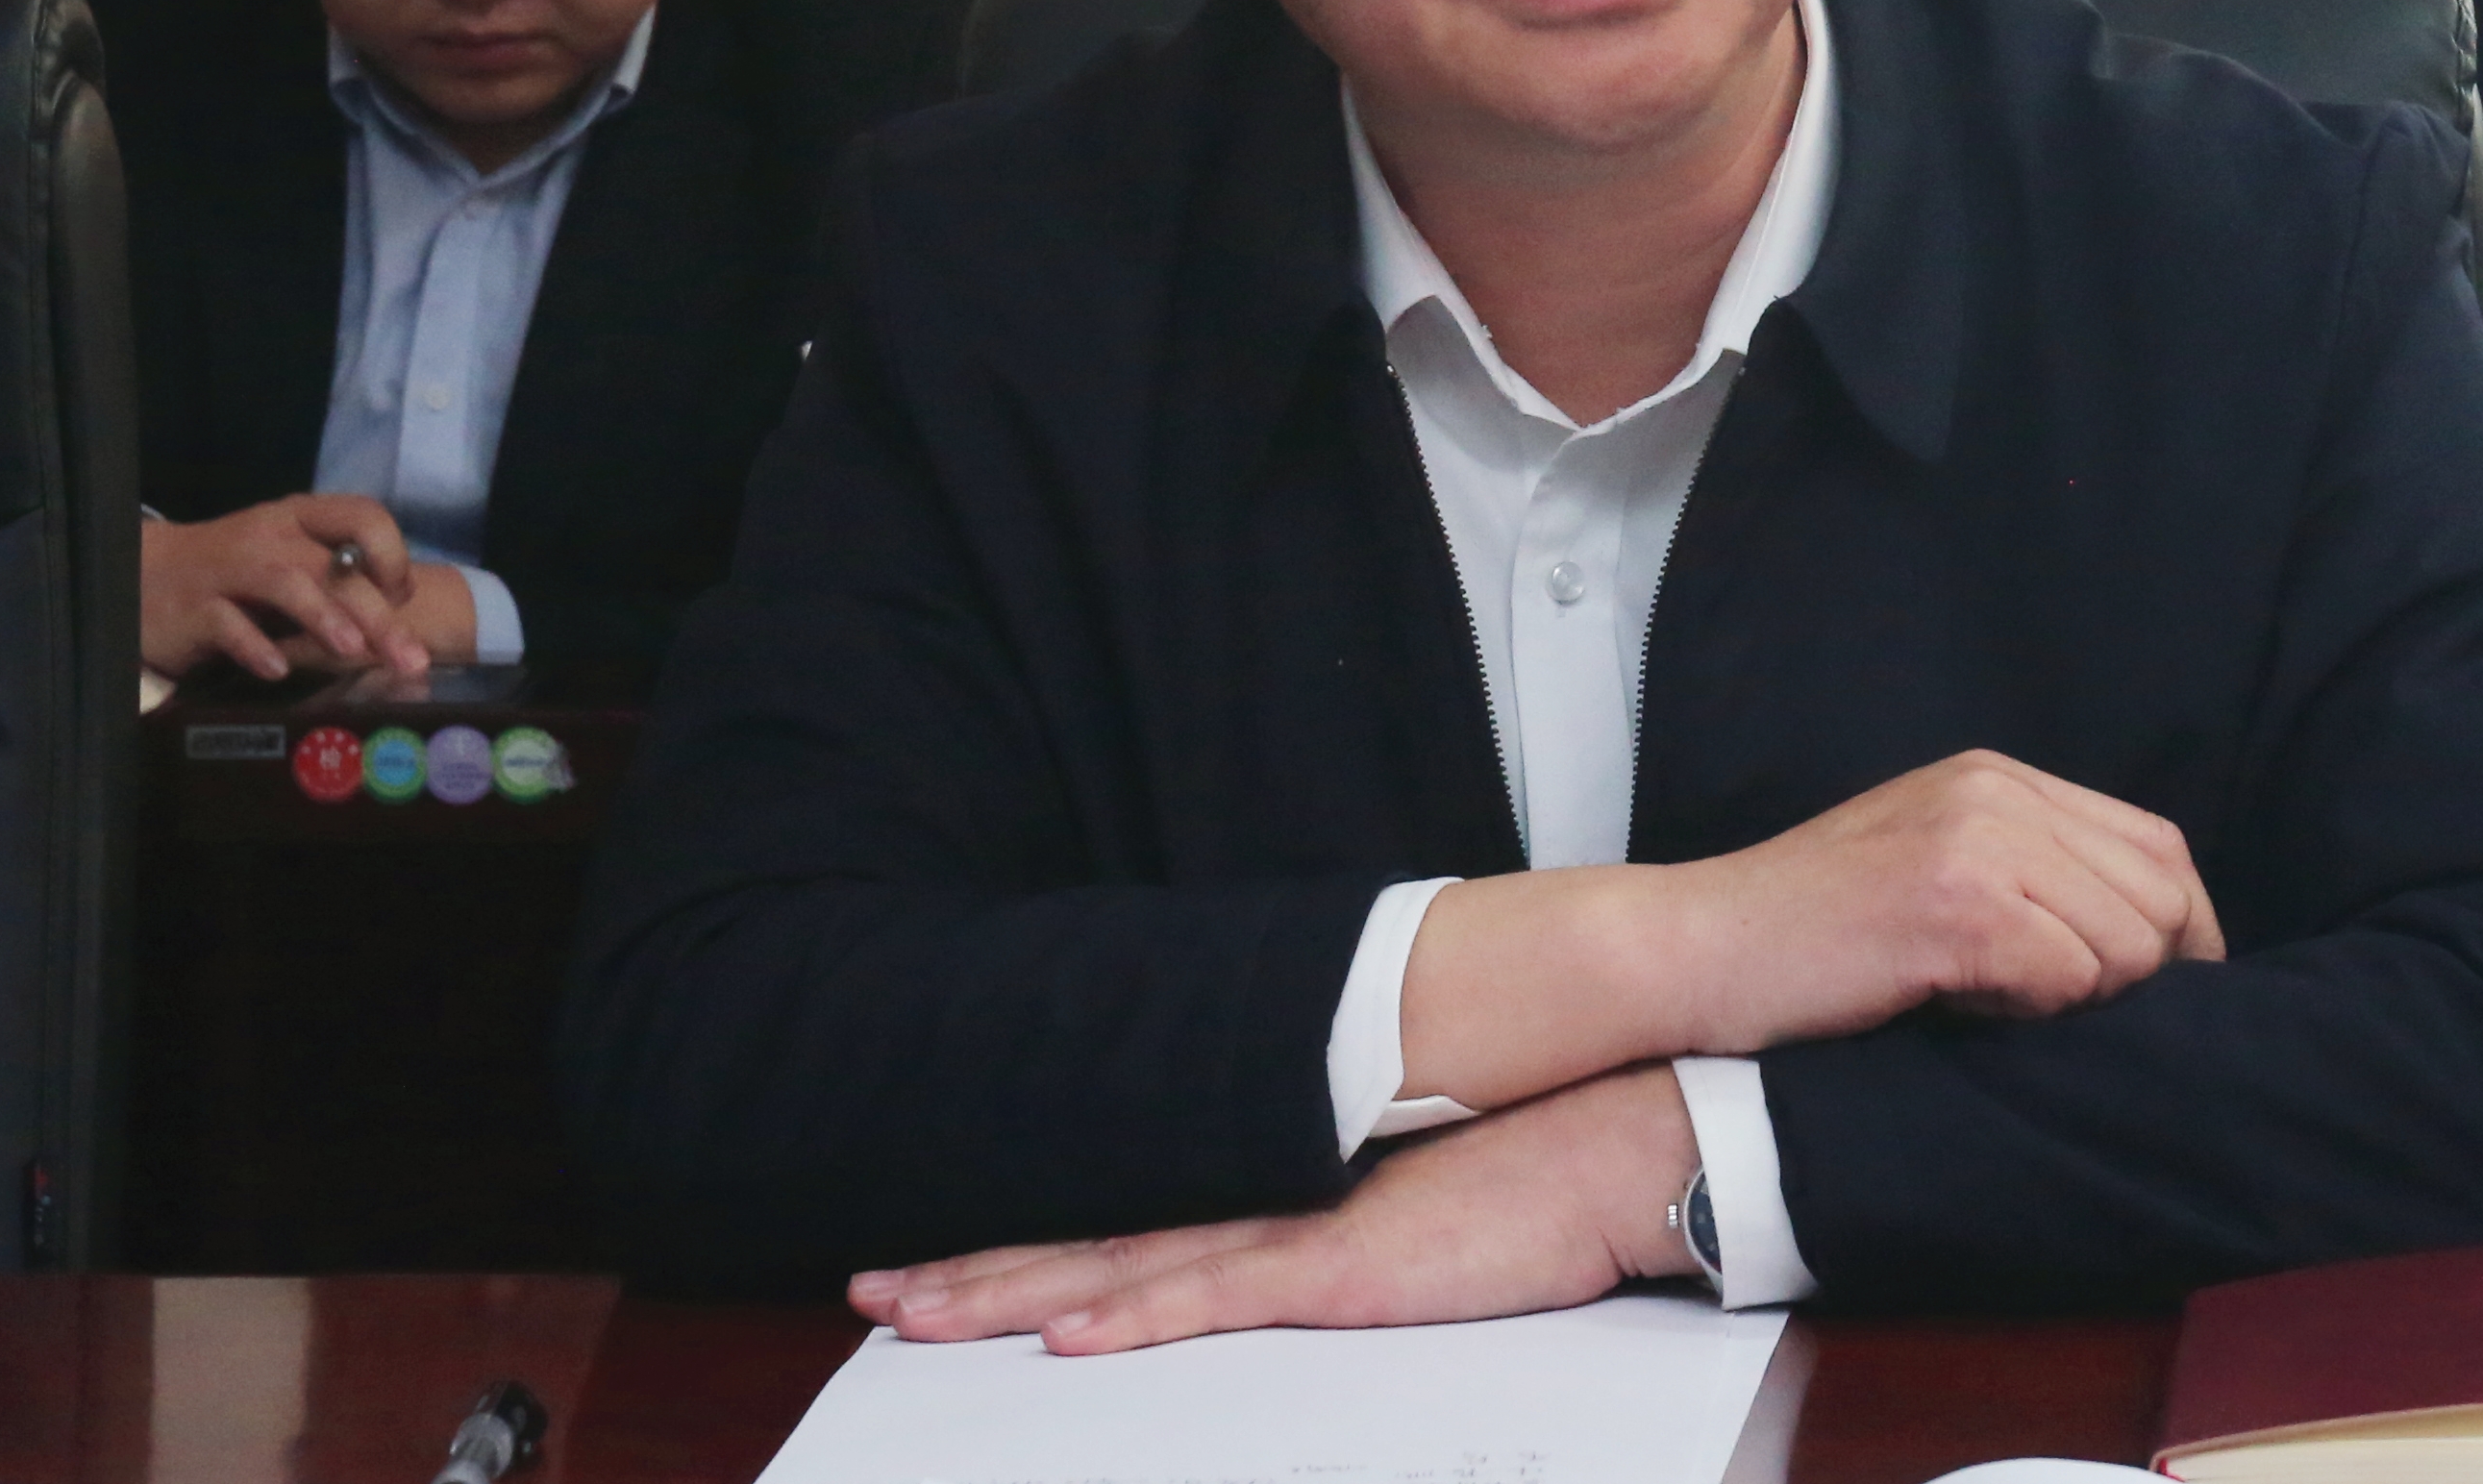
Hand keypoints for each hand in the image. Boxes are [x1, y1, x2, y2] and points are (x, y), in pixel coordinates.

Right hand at [140, 495, 431, 683]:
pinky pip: (227, 624)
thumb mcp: (288, 561)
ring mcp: (229, 570)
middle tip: (409, 658)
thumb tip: (398, 617)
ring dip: (322, 616)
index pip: (363, 515)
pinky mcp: (195, 607)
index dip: (393, 555)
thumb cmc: (236, 573)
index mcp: (300, 518)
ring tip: (352, 650)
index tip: (402, 599)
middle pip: (333, 566)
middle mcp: (269, 537)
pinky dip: (255, 647)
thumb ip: (336, 579)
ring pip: (284, 583)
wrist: (145, 574)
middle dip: (377, 613)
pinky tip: (278, 670)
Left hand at [844, 1062, 1702, 1354]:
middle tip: (869, 1296)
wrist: (1612, 1143)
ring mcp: (1295, 1235)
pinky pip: (1218, 1298)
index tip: (929, 1272)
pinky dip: (1135, 1320)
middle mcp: (1261, 1207)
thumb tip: (1284, 1260)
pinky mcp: (1342, 1269)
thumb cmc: (1523, 1183)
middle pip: (1085, 1248)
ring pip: (1121, 1272)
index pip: (1115, 1231)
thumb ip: (1330, 1236)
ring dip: (1010, 1297)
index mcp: (1269, 1197)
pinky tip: (1068, 1339)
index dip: (1014, 1254)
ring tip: (915, 1315)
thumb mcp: (1402, 1223)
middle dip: (970, 1278)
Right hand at [1396, 749, 2221, 1113]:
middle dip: (2140, 975)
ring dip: (2081, 998)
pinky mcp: (1956, 903)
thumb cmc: (1810, 940)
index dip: (2183, 930)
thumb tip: (2151, 943)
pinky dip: (2036, 1011)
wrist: (1699, 951)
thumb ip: (2024, 874)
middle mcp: (1995, 791)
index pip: (2158, 846)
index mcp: (1996, 779)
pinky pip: (2070, 975)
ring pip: (2127, 943)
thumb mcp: (1929, 868)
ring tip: (1992, 1003)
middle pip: (2160, 894)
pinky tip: (1964, 1007)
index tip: (2164, 995)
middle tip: (2061, 1015)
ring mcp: (1975, 841)